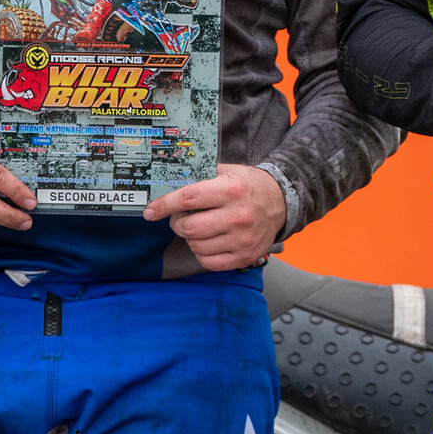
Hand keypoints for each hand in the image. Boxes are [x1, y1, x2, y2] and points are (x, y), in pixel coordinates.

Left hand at [142, 164, 287, 269]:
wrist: (281, 202)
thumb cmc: (250, 186)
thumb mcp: (229, 171)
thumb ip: (201, 176)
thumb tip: (168, 185)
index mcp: (232, 190)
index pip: (188, 199)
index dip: (164, 205)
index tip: (151, 211)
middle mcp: (238, 215)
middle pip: (189, 227)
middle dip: (177, 223)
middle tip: (182, 217)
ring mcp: (242, 239)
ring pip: (196, 246)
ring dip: (190, 237)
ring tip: (200, 227)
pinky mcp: (244, 255)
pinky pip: (208, 262)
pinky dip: (201, 252)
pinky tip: (208, 241)